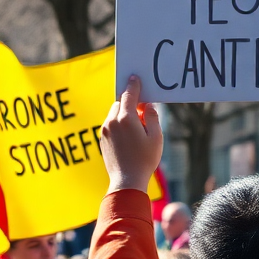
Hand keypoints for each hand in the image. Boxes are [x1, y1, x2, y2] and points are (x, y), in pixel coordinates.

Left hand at [101, 76, 162, 193]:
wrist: (127, 180)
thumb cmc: (145, 159)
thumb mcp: (156, 137)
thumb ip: (152, 117)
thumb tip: (147, 106)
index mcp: (126, 119)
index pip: (129, 95)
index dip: (133, 85)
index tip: (134, 77)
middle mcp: (112, 122)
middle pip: (119, 104)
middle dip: (129, 103)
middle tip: (141, 108)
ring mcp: (105, 131)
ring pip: (113, 114)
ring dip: (123, 114)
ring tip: (136, 126)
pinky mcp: (102, 139)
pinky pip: (110, 125)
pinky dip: (118, 124)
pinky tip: (128, 135)